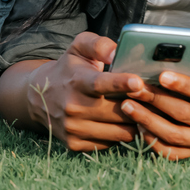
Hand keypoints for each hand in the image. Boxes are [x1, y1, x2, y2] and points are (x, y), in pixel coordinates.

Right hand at [21, 32, 145, 152]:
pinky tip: (122, 123)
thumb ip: (99, 45)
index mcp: (77, 81)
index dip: (120, 83)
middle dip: (139, 106)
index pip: (100, 84)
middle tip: (151, 100)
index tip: (138, 82)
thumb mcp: (79, 48)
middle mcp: (73, 107)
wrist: (38, 97)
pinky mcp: (75, 144)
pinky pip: (111, 144)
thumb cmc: (68, 68)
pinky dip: (121, 134)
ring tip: (141, 111)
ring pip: (119, 132)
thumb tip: (117, 52)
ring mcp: (73, 128)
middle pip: (117, 112)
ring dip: (134, 122)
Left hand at [119, 45, 189, 159]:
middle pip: (185, 113)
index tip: (162, 76)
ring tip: (128, 106)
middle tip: (134, 89)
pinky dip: (152, 140)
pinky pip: (170, 152)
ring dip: (148, 121)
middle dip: (157, 100)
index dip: (185, 85)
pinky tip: (137, 125)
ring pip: (174, 135)